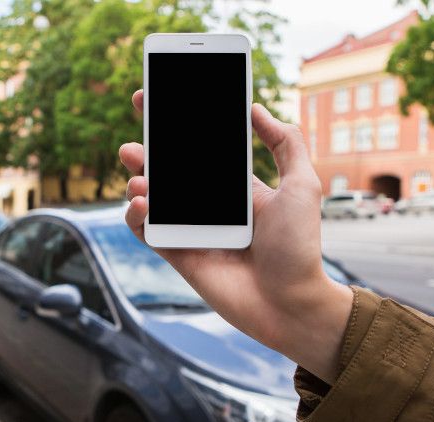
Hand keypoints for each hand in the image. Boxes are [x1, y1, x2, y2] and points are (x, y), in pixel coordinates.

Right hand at [120, 90, 352, 383]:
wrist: (291, 302)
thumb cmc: (300, 247)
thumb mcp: (302, 184)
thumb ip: (285, 142)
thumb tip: (256, 108)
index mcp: (236, 188)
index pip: (200, 152)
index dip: (178, 130)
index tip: (159, 107)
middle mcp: (211, 207)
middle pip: (169, 173)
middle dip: (147, 155)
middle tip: (132, 145)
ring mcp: (192, 231)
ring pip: (153, 200)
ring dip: (138, 184)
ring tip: (138, 178)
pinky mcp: (179, 255)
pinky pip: (148, 232)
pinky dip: (136, 217)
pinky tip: (139, 204)